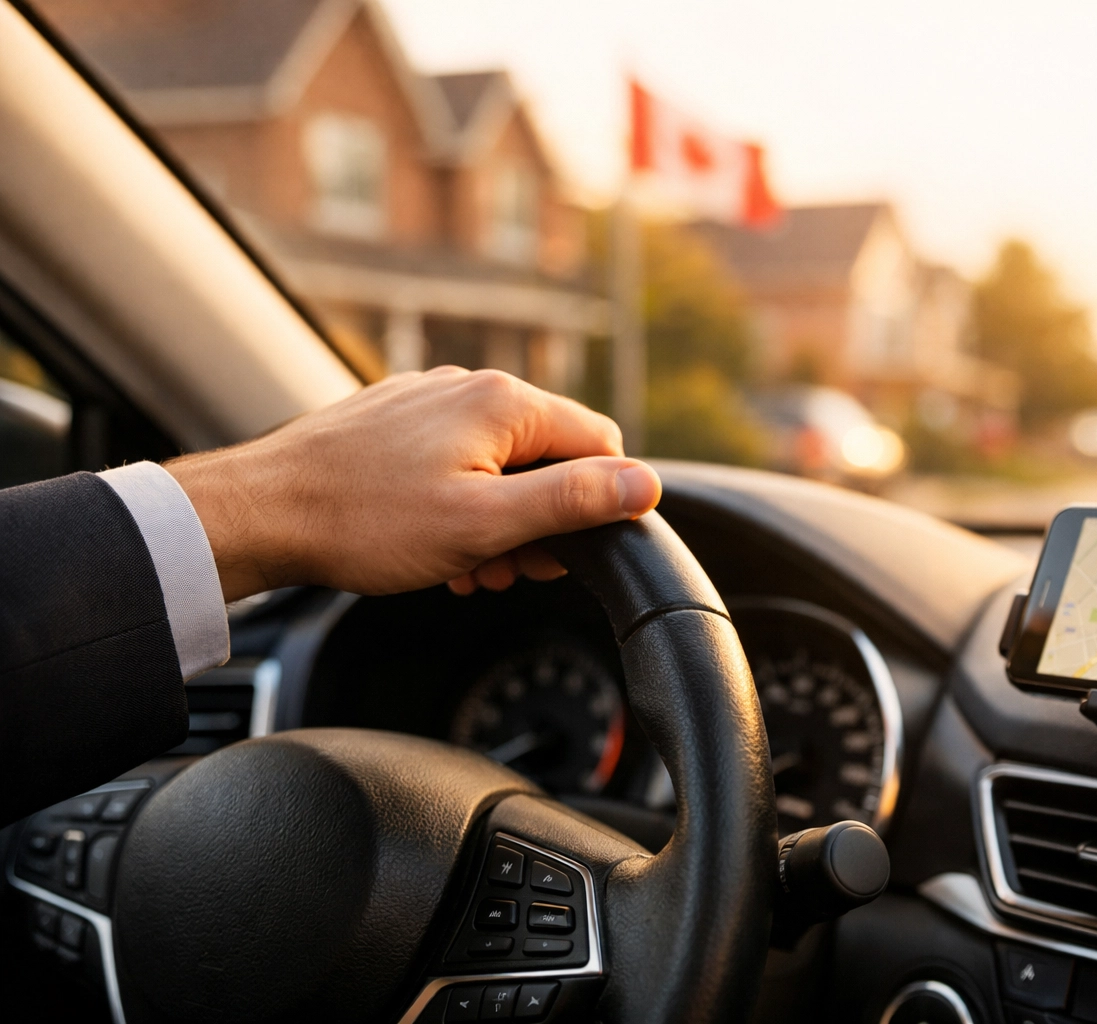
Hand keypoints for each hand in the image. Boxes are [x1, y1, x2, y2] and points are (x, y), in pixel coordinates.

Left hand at [165, 367, 661, 601]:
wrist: (261, 513)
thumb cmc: (366, 522)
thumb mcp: (486, 525)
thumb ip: (573, 501)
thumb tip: (645, 485)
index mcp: (504, 402)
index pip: (601, 444)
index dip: (594, 505)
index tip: (558, 552)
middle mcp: (470, 385)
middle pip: (550, 453)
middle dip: (541, 518)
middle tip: (506, 568)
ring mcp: (428, 399)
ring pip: (501, 461)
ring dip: (498, 518)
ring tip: (463, 564)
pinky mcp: (395, 419)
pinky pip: (456, 459)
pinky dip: (458, 502)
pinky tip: (430, 541)